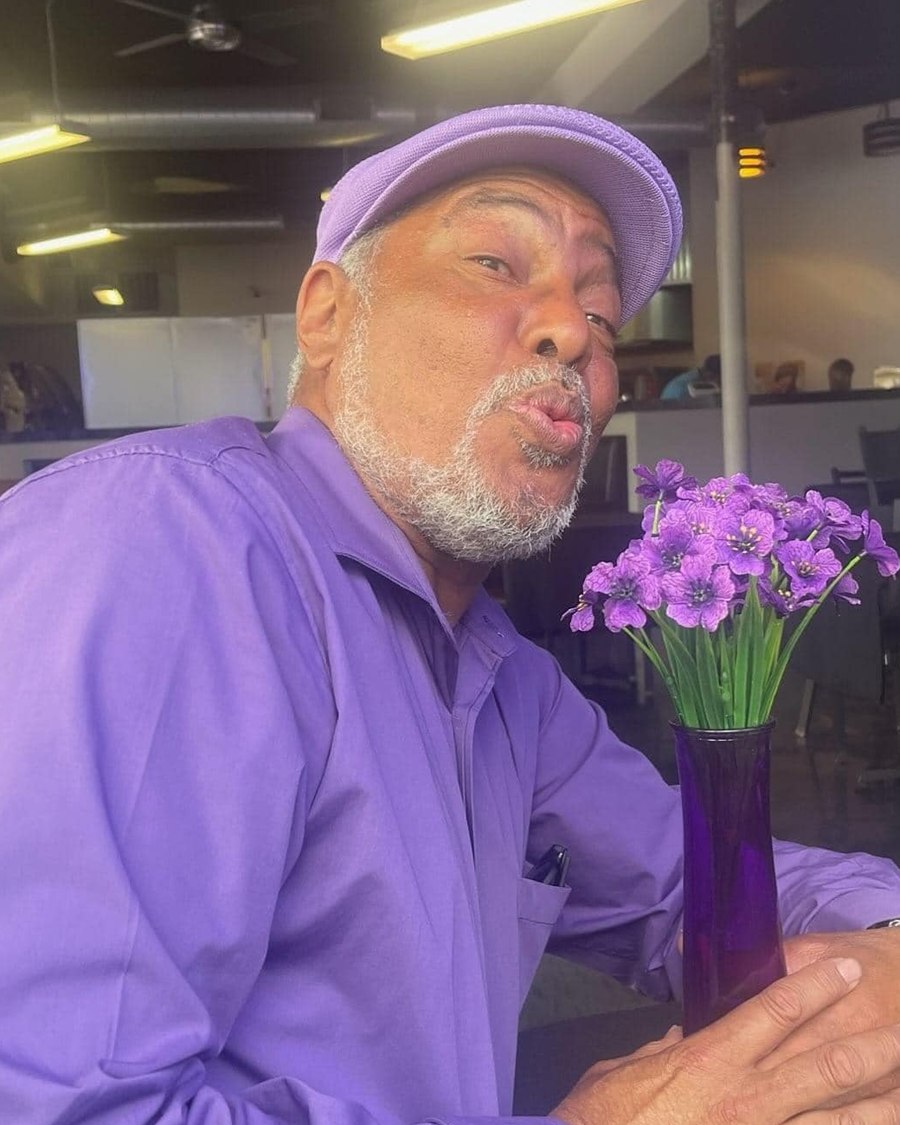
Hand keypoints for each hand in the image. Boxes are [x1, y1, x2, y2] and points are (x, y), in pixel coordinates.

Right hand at [553, 957, 899, 1123]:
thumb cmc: (603, 1118)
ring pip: (838, 1118)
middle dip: (872, 1043)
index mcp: (711, 1058)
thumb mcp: (622, 1070)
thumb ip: (659, 1051)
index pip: (775, 1009)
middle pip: (827, 1063)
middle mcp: (748, 1097)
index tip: (843, 967)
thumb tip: (680, 1038)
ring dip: (880, 1103)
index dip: (816, 985)